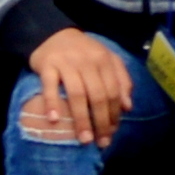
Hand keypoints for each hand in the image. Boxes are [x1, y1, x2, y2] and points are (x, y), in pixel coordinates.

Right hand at [18, 29, 133, 146]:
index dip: (114, 113)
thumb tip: (128, 107)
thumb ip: (121, 80)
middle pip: (98, 95)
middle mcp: (87, 61)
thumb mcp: (107, 61)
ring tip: (84, 138)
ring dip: (81, 118)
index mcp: (104, 60)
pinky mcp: (47, 65)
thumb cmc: (83, 53)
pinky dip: (52, 103)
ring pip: (77, 94)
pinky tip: (54, 120)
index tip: (112, 132)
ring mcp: (66, 63)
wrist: (52, 33)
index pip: (113, 91)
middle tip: (100, 141)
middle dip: (101, 121)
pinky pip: (50, 86)